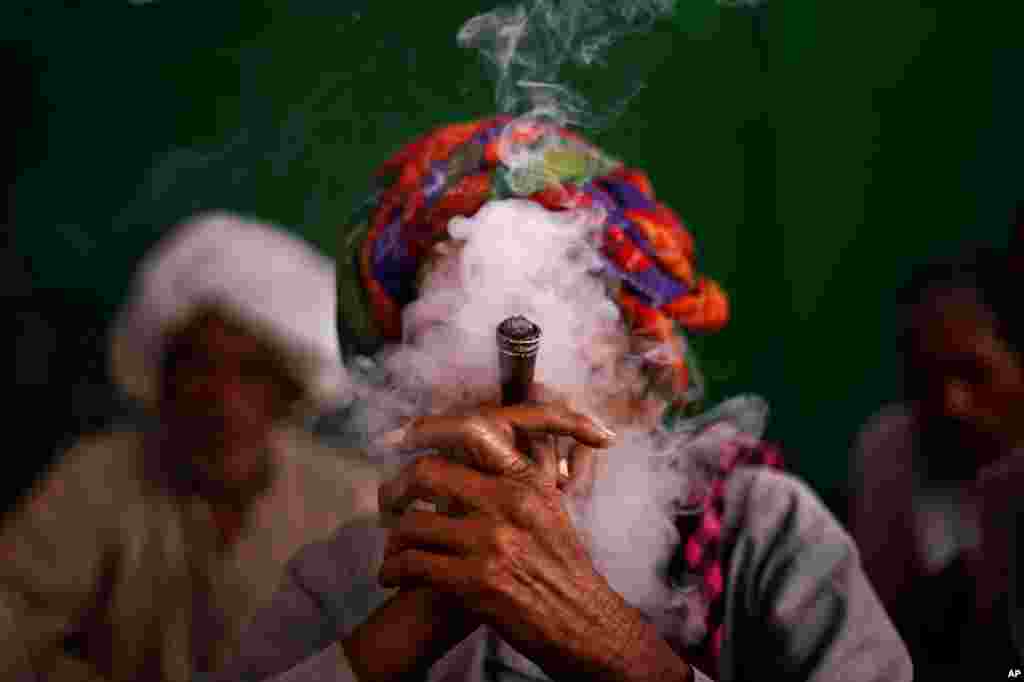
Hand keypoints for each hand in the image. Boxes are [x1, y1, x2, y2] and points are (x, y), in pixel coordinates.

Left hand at [378, 404, 691, 681]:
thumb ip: (525, 469)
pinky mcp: (475, 580)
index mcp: (526, 479)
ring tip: (392, 550)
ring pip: (413, 522)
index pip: (471, 431)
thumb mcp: (551, 506)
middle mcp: (507, 502)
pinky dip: (394, 570)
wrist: (580, 622)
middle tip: (387, 503)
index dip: (428, 429)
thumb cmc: (561, 567)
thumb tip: (498, 431)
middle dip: (397, 489)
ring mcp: (491, 541)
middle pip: (427, 472)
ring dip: (393, 539)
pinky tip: (393, 577)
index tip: (405, 438)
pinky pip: (413, 563)